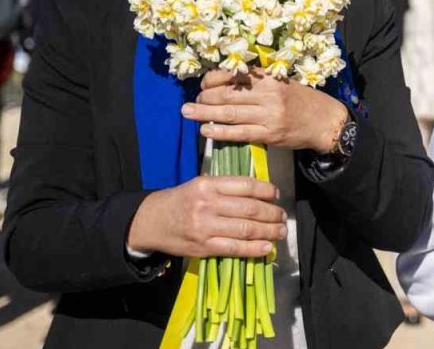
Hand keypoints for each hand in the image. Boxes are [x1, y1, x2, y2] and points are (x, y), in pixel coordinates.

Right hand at [127, 175, 286, 258]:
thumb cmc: (180, 201)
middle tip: (282, 216)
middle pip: (250, 209)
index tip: (276, 195)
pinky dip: (254, 249)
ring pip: (245, 229)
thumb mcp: (199, 185)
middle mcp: (207, 204)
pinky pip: (234, 248)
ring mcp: (205, 227)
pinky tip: (266, 247)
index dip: (266, 191)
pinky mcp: (203, 247)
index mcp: (208, 185)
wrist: (151, 221)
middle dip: (272, 213)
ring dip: (268, 231)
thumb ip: (226, 187)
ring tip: (280, 232)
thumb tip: (259, 193)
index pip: (245, 186)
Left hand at [184, 69, 348, 152]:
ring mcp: (269, 115)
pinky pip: (239, 133)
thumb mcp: (283, 82)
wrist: (325, 121)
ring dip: (205, 113)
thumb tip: (226, 82)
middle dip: (204, 98)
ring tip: (188, 113)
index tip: (203, 84)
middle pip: (227, 94)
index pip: (234, 75)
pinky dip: (220, 132)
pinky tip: (206, 131)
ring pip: (230, 113)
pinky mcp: (269, 134)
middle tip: (190, 102)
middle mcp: (268, 94)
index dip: (213, 79)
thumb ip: (259, 81)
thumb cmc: (303, 100)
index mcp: (270, 78)